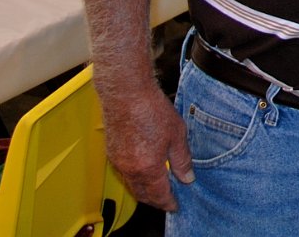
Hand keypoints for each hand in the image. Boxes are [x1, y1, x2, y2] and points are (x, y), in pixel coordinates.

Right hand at [102, 84, 193, 210]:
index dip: (168, 202)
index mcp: (148, 167)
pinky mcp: (111, 152)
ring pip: (132, 185)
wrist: (126, 93)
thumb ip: (182, 160)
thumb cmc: (151, 109)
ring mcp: (118, 161)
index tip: (175, 206)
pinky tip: (143, 170)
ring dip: (144, 190)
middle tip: (167, 200)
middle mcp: (130, 169)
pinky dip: (134, 178)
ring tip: (157, 187)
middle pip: (143, 194)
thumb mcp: (177, 134)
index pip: (159, 195)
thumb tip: (187, 178)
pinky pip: (124, 173)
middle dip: (155, 200)